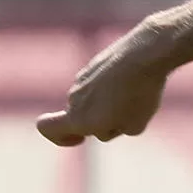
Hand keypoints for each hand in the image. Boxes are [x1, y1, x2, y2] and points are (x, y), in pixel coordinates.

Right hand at [35, 22, 176, 145]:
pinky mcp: (94, 64)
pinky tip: (137, 80)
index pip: (47, 128)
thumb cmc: (140, 94)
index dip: (60, 138)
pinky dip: (116, 86)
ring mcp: (82, 79)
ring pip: (94, 100)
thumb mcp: (135, 126)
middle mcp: (74, 99)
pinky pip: (102, 83)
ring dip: (112, 102)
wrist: (146, 54)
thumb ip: (115, 129)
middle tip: (132, 112)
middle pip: (84, 118)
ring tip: (138, 94)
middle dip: (105, 121)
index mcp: (78, 119)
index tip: (81, 137)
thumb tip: (109, 120)